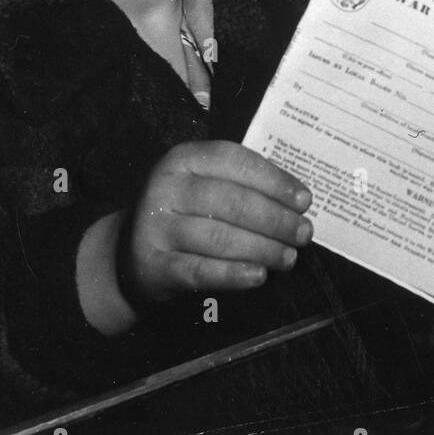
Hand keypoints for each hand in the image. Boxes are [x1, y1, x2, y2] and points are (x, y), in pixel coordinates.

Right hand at [118, 140, 313, 303]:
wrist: (128, 254)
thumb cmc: (183, 214)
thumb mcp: (203, 185)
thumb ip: (242, 186)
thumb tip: (297, 201)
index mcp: (183, 159)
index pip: (234, 161)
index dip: (273, 180)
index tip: (304, 200)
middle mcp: (165, 187)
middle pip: (231, 201)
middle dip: (275, 219)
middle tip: (303, 233)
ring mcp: (155, 226)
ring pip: (219, 236)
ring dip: (262, 248)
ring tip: (288, 257)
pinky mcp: (153, 264)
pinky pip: (200, 270)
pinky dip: (234, 274)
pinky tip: (259, 276)